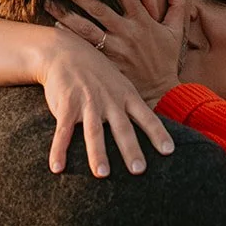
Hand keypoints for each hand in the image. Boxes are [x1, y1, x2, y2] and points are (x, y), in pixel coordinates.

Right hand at [38, 26, 174, 177]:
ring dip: (98, 153)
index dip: (157, 133)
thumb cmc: (96, 72)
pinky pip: (63, 131)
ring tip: (102, 173)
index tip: (168, 151)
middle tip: (139, 170)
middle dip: (131, 149)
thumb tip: (151, 127)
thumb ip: (131, 105)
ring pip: (94, 131)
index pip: (146, 117)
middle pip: (122, 128)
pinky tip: (57, 168)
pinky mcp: (66, 105)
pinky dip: (59, 150)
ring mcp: (87, 102)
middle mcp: (109, 100)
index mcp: (126, 95)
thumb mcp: (119, 83)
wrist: (64, 51)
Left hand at [46, 0, 184, 105]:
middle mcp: (126, 33)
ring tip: (47, 1)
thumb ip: (177, 3)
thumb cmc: (165, 60)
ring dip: (65, 14)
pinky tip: (54, 28)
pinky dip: (70, 39)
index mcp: (142, 21)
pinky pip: (84, 49)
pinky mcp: (105, 65)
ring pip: (85, 29)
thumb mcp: (175, 30)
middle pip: (98, 8)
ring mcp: (114, 50)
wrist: (161, 93)